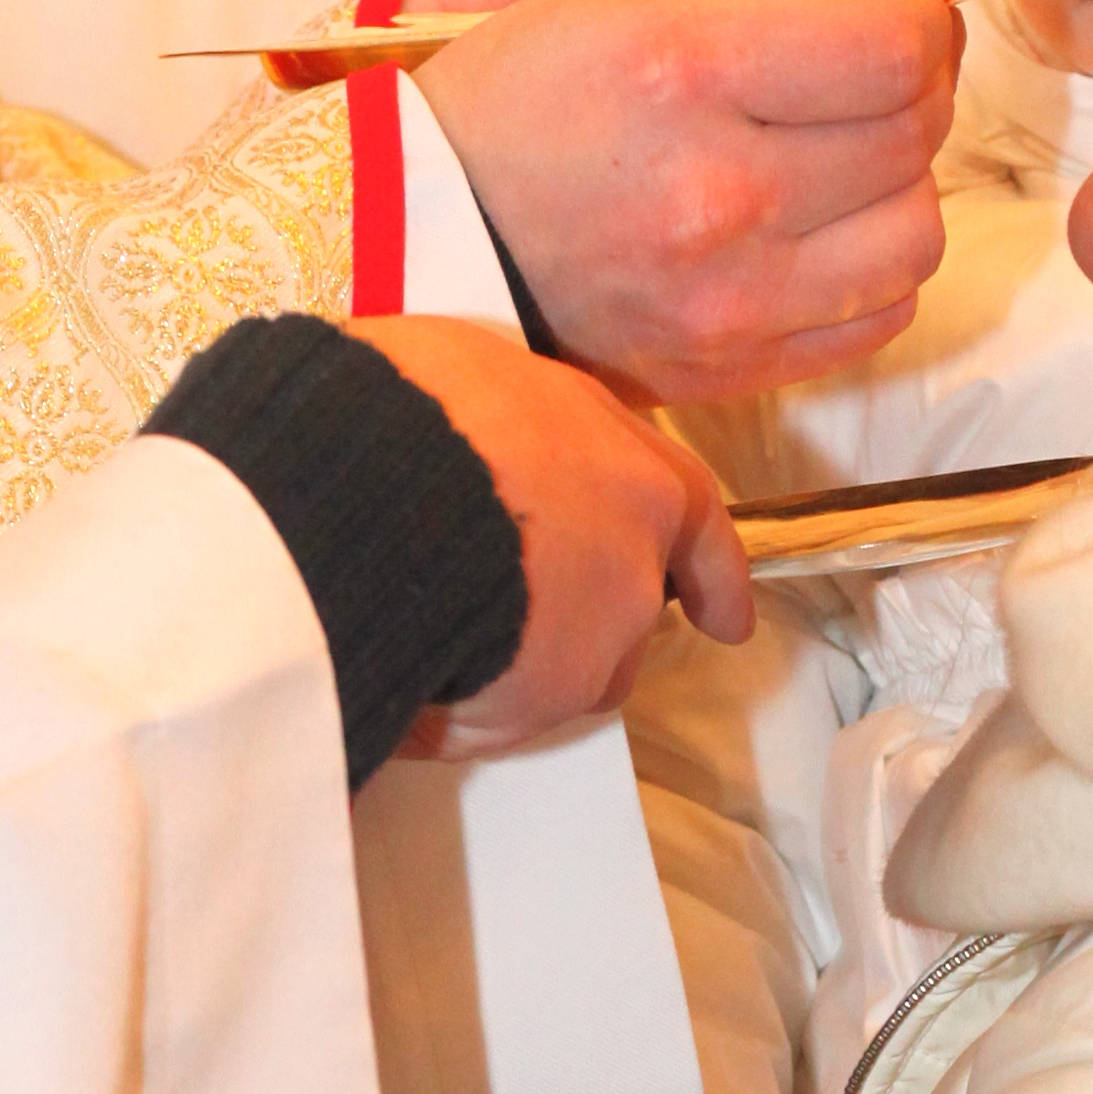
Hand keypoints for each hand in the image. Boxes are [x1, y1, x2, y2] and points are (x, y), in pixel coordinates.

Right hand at [358, 317, 747, 752]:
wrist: (366, 484)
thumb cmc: (400, 407)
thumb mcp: (462, 371)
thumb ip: (501, 424)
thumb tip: (469, 444)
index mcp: (620, 453)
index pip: (689, 515)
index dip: (710, 571)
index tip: (726, 618)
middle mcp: (633, 541)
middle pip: (630, 613)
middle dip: (588, 635)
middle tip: (524, 641)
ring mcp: (603, 625)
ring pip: (577, 678)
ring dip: (525, 677)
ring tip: (432, 646)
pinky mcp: (551, 693)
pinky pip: (497, 721)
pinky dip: (456, 714)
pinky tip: (399, 681)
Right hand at [418, 0, 960, 402]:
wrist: (424, 238)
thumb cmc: (526, 100)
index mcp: (679, 66)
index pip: (896, 43)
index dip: (917, 20)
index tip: (886, 16)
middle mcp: (714, 190)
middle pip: (915, 131)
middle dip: (907, 91)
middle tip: (844, 82)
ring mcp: (729, 296)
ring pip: (916, 233)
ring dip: (895, 188)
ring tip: (827, 164)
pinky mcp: (735, 366)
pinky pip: (882, 317)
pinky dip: (868, 270)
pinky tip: (808, 236)